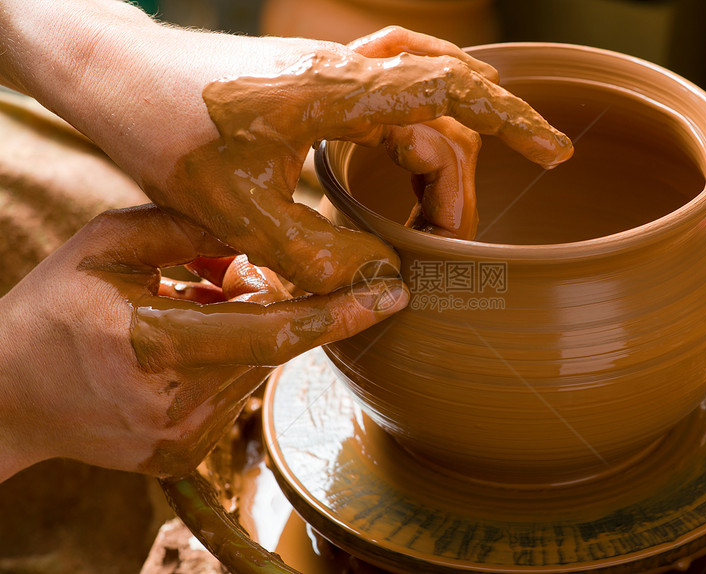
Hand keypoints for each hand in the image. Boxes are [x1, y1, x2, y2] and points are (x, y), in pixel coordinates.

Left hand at [0, 2, 572, 290]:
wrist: (115, 77)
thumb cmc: (166, 135)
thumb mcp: (241, 215)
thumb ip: (320, 257)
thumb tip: (386, 283)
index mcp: (332, 96)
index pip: (448, 93)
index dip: (511, 122)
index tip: (556, 152)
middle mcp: (343, 70)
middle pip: (442, 111)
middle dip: (462, 179)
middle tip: (454, 241)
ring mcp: (332, 67)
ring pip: (422, 96)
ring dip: (444, 148)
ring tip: (441, 211)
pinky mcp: (318, 76)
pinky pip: (392, 87)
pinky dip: (420, 120)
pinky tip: (415, 152)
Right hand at [0, 205, 406, 480]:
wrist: (7, 396)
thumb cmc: (54, 309)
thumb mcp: (110, 246)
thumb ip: (189, 230)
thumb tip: (260, 240)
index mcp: (153, 343)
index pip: (273, 331)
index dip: (337, 312)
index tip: (392, 295)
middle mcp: (175, 403)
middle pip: (271, 348)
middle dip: (279, 305)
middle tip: (236, 276)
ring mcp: (181, 439)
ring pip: (257, 371)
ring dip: (251, 332)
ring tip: (193, 307)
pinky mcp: (183, 457)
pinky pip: (237, 396)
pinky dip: (231, 362)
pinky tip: (185, 344)